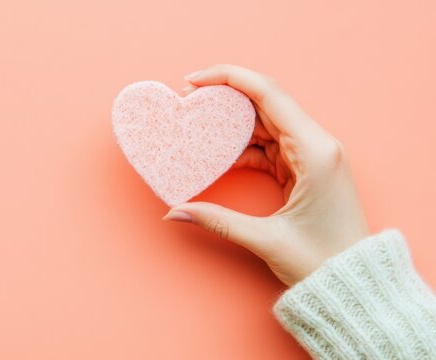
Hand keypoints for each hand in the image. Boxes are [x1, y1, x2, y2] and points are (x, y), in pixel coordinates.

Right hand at [162, 64, 369, 285]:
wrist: (354, 283)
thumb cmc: (323, 261)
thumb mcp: (266, 239)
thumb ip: (217, 220)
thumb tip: (174, 211)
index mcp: (315, 151)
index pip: (268, 94)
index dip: (228, 78)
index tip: (193, 81)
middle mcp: (317, 145)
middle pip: (265, 102)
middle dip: (224, 97)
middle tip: (187, 100)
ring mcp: (313, 155)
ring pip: (265, 122)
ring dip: (231, 122)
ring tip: (195, 124)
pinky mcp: (305, 168)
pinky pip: (269, 145)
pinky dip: (242, 146)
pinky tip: (216, 152)